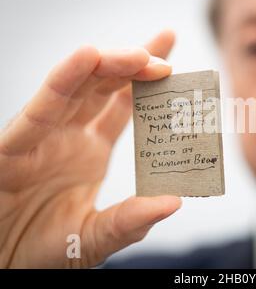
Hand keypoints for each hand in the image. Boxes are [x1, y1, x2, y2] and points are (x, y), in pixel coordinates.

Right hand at [0, 31, 181, 267]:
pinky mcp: (14, 147)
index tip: (172, 59)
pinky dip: (63, 81)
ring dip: (107, 65)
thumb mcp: (97, 237)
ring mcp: (43, 137)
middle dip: (133, 65)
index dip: (146, 81)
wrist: (2, 266)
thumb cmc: (47, 250)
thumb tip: (174, 202)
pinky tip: (88, 57)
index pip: (124, 104)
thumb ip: (131, 221)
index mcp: (92, 150)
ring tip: (140, 54)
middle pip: (104, 86)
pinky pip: (41, 108)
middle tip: (164, 54)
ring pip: (76, 88)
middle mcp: (69, 136)